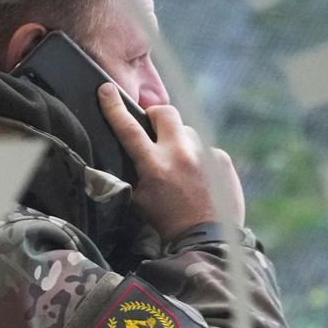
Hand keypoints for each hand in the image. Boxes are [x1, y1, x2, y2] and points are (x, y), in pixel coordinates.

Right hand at [100, 83, 244, 239]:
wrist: (207, 238)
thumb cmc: (167, 221)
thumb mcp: (139, 199)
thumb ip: (133, 173)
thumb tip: (130, 154)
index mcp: (154, 164)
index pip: (128, 128)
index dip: (114, 107)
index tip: (106, 90)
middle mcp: (180, 152)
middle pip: (165, 112)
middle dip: (155, 115)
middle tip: (152, 126)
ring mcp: (204, 153)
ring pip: (185, 131)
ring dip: (178, 141)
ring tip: (179, 165)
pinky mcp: (221, 159)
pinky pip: (204, 148)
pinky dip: (197, 158)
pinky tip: (197, 178)